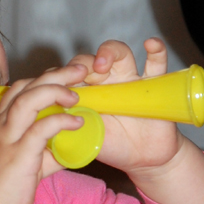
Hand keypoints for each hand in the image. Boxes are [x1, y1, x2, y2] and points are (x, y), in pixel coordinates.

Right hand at [0, 62, 88, 203]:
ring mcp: (7, 139)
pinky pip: (40, 128)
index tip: (65, 78)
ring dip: (55, 90)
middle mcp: (1, 126)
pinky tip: (76, 121)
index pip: (20, 89)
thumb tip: (70, 147)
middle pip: (26, 86)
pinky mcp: (18, 155)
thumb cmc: (0, 191)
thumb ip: (46, 152)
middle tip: (79, 69)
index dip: (43, 78)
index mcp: (0, 124)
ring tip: (76, 93)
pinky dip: (61, 120)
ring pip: (29, 100)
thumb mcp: (26, 165)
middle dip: (55, 74)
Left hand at [69, 38, 180, 174]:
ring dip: (109, 52)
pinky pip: (157, 63)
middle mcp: (105, 81)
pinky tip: (151, 44)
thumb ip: (68, 123)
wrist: (142, 158)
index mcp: (85, 92)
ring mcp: (129, 80)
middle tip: (82, 76)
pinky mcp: (153, 85)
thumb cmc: (111, 145)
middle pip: (90, 59)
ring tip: (102, 64)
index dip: (62, 76)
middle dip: (82, 63)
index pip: (68, 74)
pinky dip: (156, 51)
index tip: (59, 89)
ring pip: (120, 53)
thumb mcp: (84, 136)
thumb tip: (46, 116)